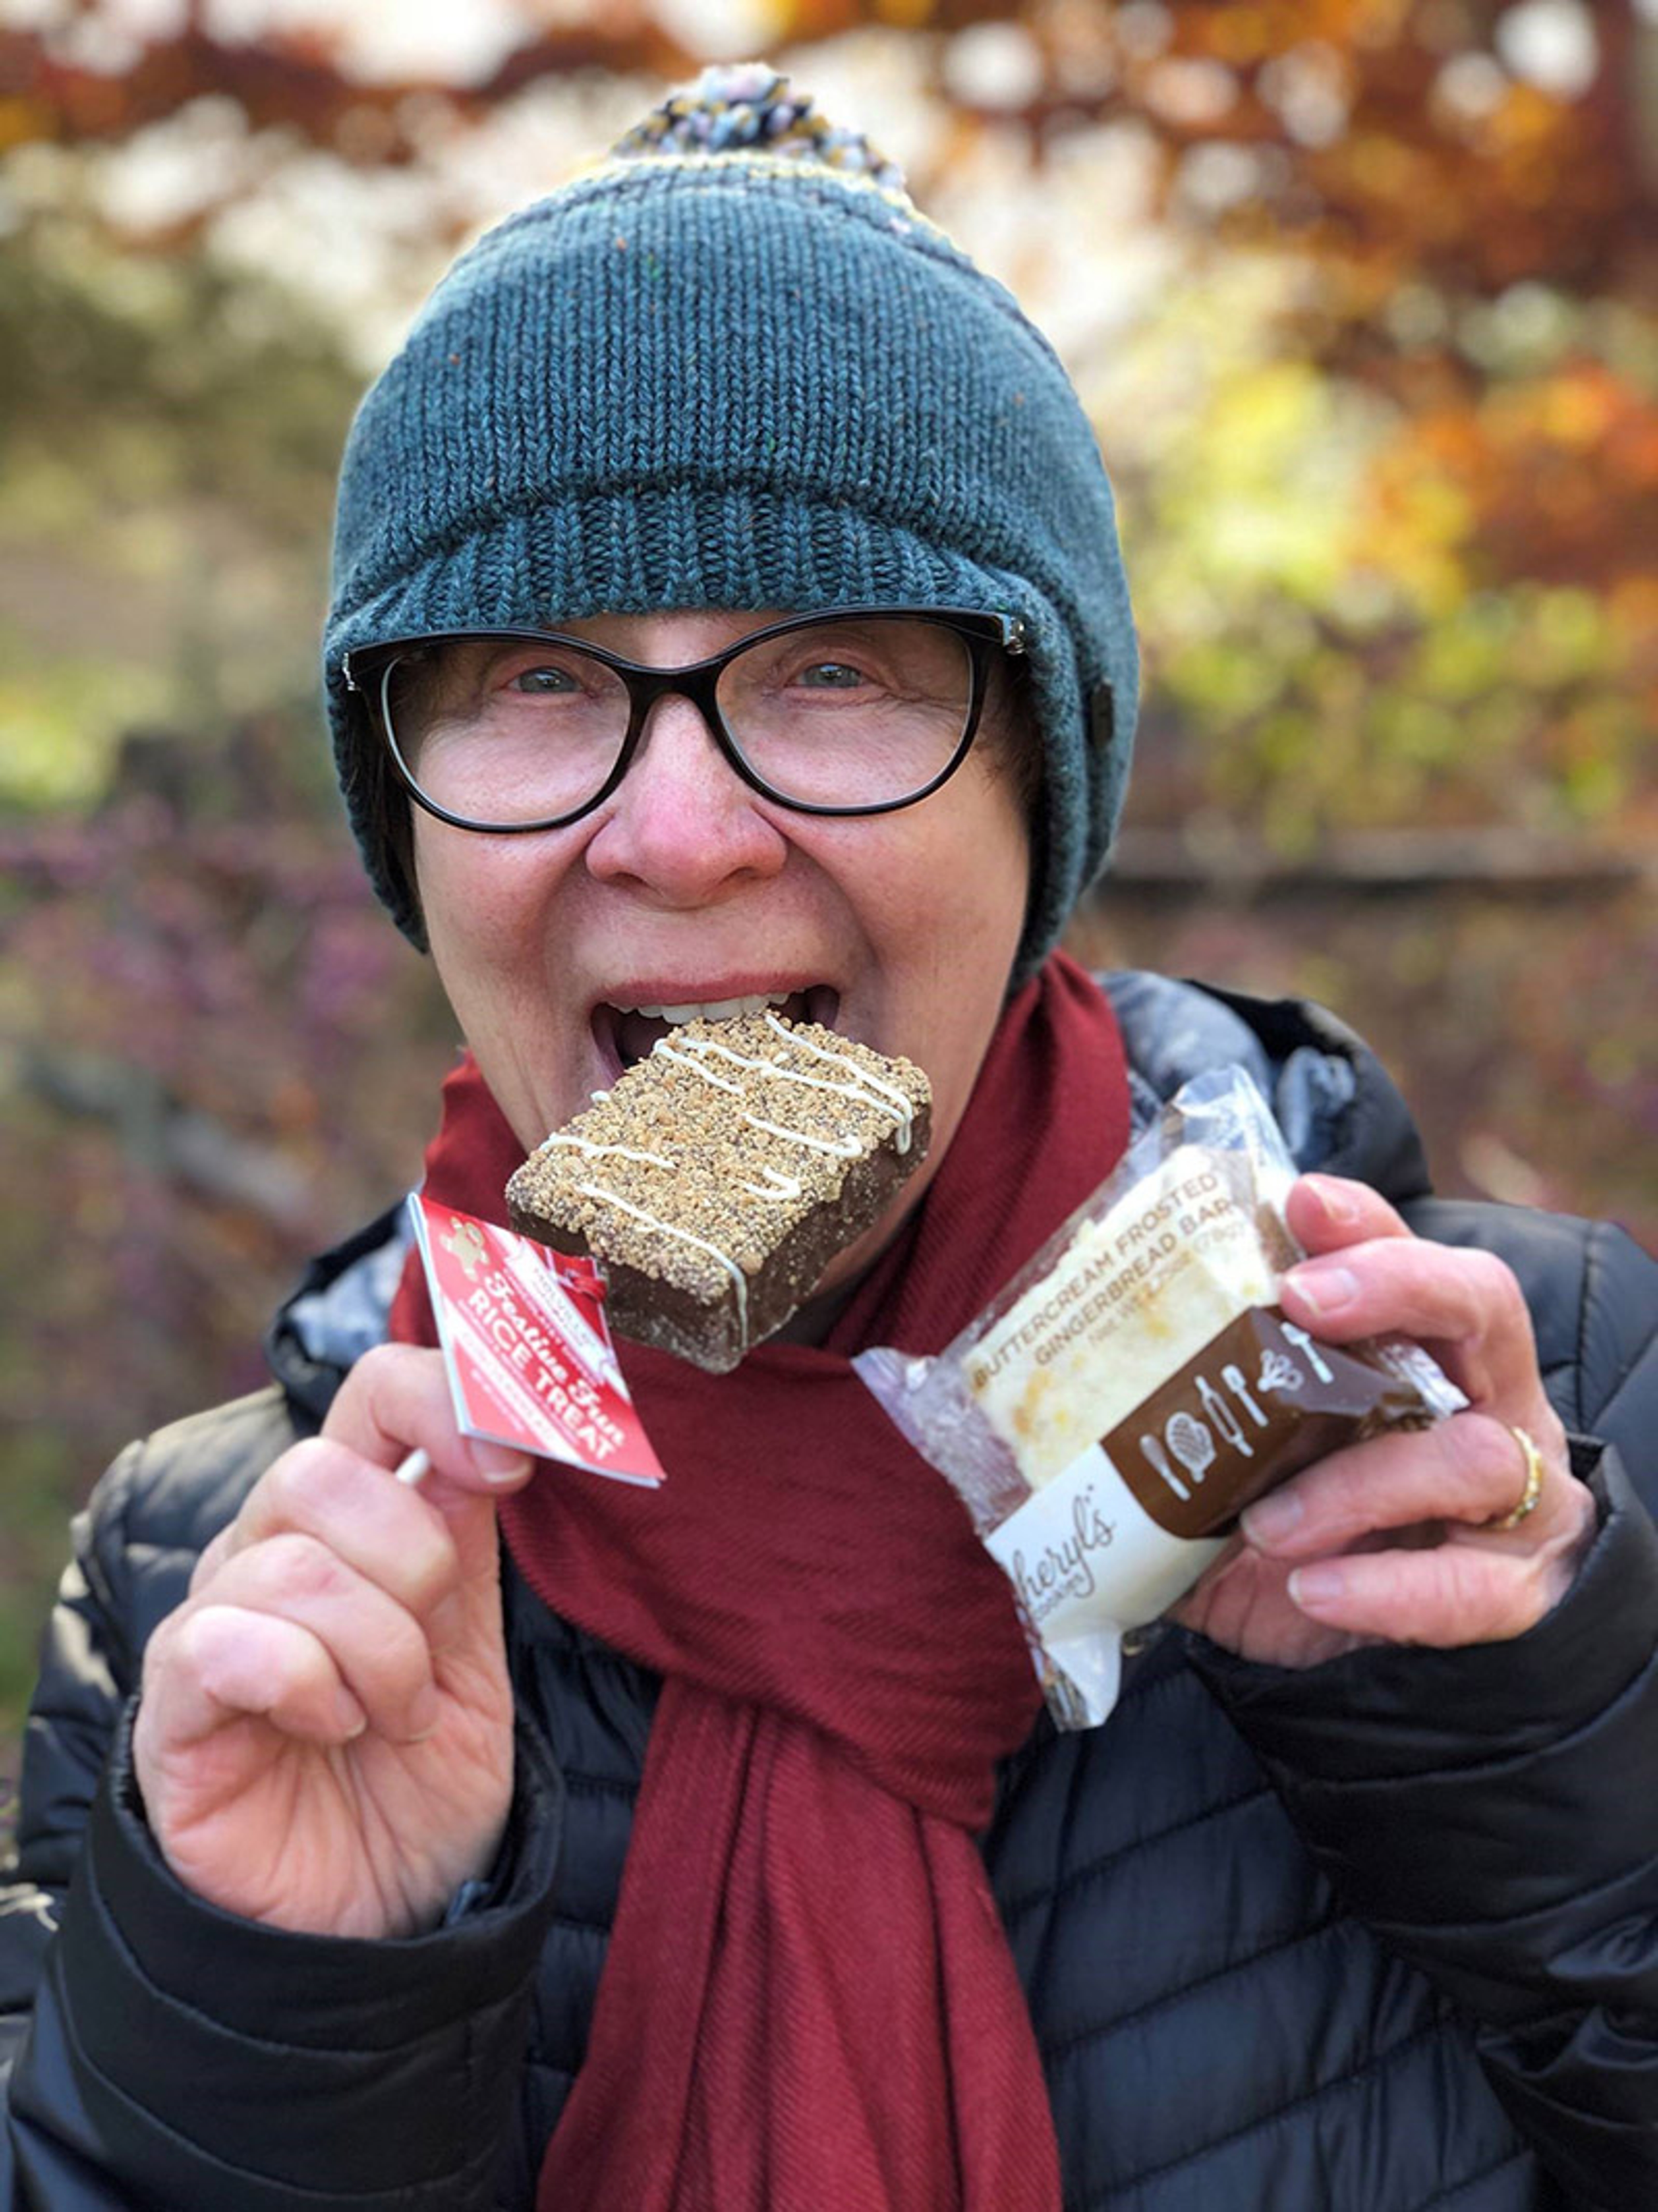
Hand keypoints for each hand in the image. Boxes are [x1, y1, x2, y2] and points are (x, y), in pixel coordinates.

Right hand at [132, 1344, 533, 1937]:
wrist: (377, 1921)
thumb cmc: (421, 1782)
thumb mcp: (476, 1649)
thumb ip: (468, 1537)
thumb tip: (493, 1429)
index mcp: (354, 1520)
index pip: (376, 1389)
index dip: (443, 1404)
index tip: (507, 1468)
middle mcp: (271, 1549)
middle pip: (323, 1471)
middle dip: (413, 1569)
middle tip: (432, 1661)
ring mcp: (214, 1621)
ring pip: (295, 1565)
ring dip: (379, 1656)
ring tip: (391, 1719)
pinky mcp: (175, 1702)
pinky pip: (233, 1643)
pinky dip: (310, 1689)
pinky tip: (329, 1731)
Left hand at [1174, 1174, 1594, 1667]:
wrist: (1366, 1640)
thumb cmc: (1297, 1526)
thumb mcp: (1230, 1471)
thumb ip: (1168, 1437)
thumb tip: (1036, 1432)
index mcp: (1414, 1346)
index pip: (1404, 1251)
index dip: (1360, 1222)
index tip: (1299, 1206)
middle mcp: (1479, 1397)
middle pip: (1478, 1302)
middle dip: (1394, 1285)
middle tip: (1304, 1301)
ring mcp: (1511, 1493)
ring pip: (1470, 1455)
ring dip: (1358, 1483)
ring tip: (1265, 1524)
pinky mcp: (1512, 1588)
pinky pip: (1467, 1587)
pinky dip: (1386, 1589)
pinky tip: (1313, 1590)